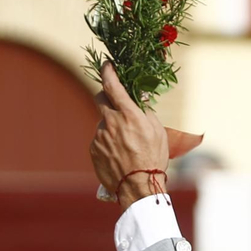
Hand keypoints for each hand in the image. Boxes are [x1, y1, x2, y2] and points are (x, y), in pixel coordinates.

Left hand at [91, 62, 169, 208]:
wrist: (139, 186)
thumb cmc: (153, 158)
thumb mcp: (157, 130)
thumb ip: (145, 111)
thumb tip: (138, 98)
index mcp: (128, 114)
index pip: (112, 85)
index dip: (108, 71)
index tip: (107, 64)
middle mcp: (111, 122)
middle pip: (100, 98)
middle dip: (106, 96)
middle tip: (116, 103)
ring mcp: (99, 136)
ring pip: (103, 123)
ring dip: (112, 127)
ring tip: (127, 145)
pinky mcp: (93, 149)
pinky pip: (100, 140)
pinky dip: (108, 143)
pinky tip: (120, 155)